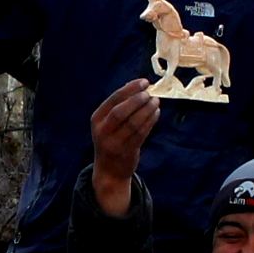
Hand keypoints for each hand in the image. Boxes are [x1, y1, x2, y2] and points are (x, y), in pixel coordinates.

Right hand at [89, 78, 159, 217]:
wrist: (109, 170)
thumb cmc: (111, 139)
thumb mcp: (107, 123)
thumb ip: (118, 106)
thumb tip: (137, 86)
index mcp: (97, 119)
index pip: (113, 100)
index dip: (130, 89)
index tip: (144, 82)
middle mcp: (103, 131)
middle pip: (121, 112)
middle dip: (137, 100)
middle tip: (149, 94)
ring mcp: (114, 142)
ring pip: (133, 123)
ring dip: (147, 110)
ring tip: (156, 102)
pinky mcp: (127, 151)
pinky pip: (141, 133)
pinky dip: (150, 121)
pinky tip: (156, 113)